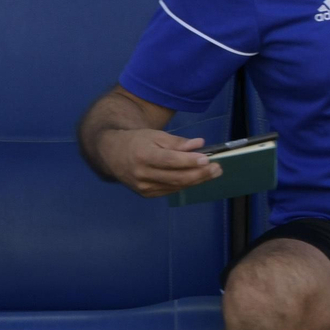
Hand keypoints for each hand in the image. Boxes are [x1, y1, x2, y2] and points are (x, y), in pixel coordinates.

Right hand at [98, 130, 221, 197]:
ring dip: (197, 180)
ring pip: (176, 185)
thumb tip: (199, 144)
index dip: (189, 161)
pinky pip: (171, 190)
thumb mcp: (156, 135)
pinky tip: (198, 178)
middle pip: (176, 177)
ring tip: (213, 172)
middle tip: (217, 168)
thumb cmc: (138, 141)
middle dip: (200, 174)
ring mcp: (143, 187)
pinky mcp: (146, 194)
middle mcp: (142, 174)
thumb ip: (178, 142)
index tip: (207, 159)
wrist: (112, 155)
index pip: (170, 160)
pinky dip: (186, 184)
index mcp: (143, 155)